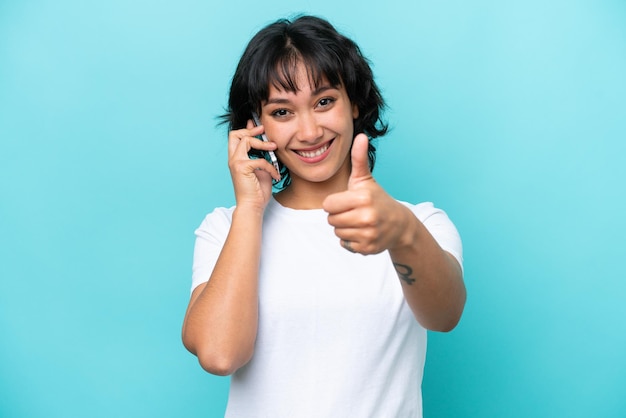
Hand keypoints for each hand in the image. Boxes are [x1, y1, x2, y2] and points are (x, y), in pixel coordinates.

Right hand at [228, 120, 280, 209]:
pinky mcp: (242, 168)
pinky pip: (260, 159)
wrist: (253, 206)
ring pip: (246, 141)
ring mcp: (236, 163)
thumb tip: (267, 144)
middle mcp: (233, 159)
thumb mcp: (261, 169)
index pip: (235, 137)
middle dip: (250, 130)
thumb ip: (261, 156)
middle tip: (263, 130)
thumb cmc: (258, 191)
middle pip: (234, 134)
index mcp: (236, 159)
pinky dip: (270, 166)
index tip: (259, 127)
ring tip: (274, 147)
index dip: (247, 129)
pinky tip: (275, 175)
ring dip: (263, 143)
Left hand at [322, 134, 411, 253]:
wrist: (399, 224)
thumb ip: (358, 159)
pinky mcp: (368, 248)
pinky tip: (362, 233)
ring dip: (344, 228)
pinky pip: (344, 245)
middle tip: (353, 212)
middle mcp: (366, 217)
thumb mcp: (365, 179)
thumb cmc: (377, 198)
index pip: (328, 205)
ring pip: (337, 233)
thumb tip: (361, 135)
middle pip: (331, 220)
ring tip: (358, 222)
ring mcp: (368, 234)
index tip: (348, 201)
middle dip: (338, 216)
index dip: (335, 203)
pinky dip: (351, 241)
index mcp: (362, 198)